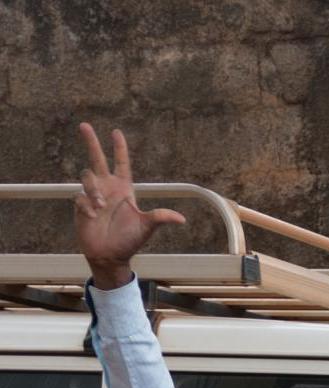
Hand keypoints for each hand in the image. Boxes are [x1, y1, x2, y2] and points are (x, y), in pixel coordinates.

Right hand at [73, 125, 186, 285]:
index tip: (116, 132)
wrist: (110, 255)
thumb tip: (181, 219)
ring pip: (87, 177)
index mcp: (124, 189)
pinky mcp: (81, 205)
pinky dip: (87, 206)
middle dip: (91, 142)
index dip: (119, 148)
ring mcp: (93, 195)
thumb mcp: (146, 228)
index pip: (121, 164)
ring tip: (101, 207)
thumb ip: (160, 218)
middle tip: (84, 125)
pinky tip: (92, 217)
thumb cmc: (129, 241)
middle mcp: (107, 188)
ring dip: (93, 190)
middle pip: (97, 159)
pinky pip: (80, 197)